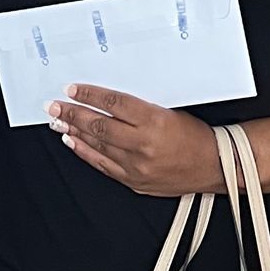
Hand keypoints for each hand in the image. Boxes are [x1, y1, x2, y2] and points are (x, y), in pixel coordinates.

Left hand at [49, 88, 222, 197]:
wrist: (216, 166)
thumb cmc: (196, 136)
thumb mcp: (170, 111)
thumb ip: (138, 107)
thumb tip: (105, 99)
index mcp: (155, 121)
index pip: (113, 103)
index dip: (89, 95)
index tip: (72, 89)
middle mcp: (143, 145)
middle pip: (99, 125)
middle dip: (72, 113)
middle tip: (54, 106)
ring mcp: (137, 166)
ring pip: (97, 145)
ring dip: (73, 131)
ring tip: (57, 121)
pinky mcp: (134, 181)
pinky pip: (102, 165)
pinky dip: (85, 152)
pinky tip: (73, 141)